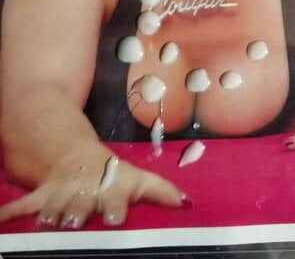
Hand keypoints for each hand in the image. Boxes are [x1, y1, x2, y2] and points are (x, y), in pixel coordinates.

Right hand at [0, 146, 185, 228]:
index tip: (116, 218)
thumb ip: (161, 192)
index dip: (115, 207)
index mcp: (110, 188)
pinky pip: (24, 205)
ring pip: (52, 206)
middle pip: (80, 204)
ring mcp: (61, 194)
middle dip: (76, 213)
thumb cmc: (112, 175)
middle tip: (73, 221)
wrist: (78, 157)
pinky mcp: (42, 196)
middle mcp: (85, 191)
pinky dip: (11, 213)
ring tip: (45, 225)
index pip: (115, 197)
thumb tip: (188, 203)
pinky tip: (1, 221)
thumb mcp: (137, 180)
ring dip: (48, 216)